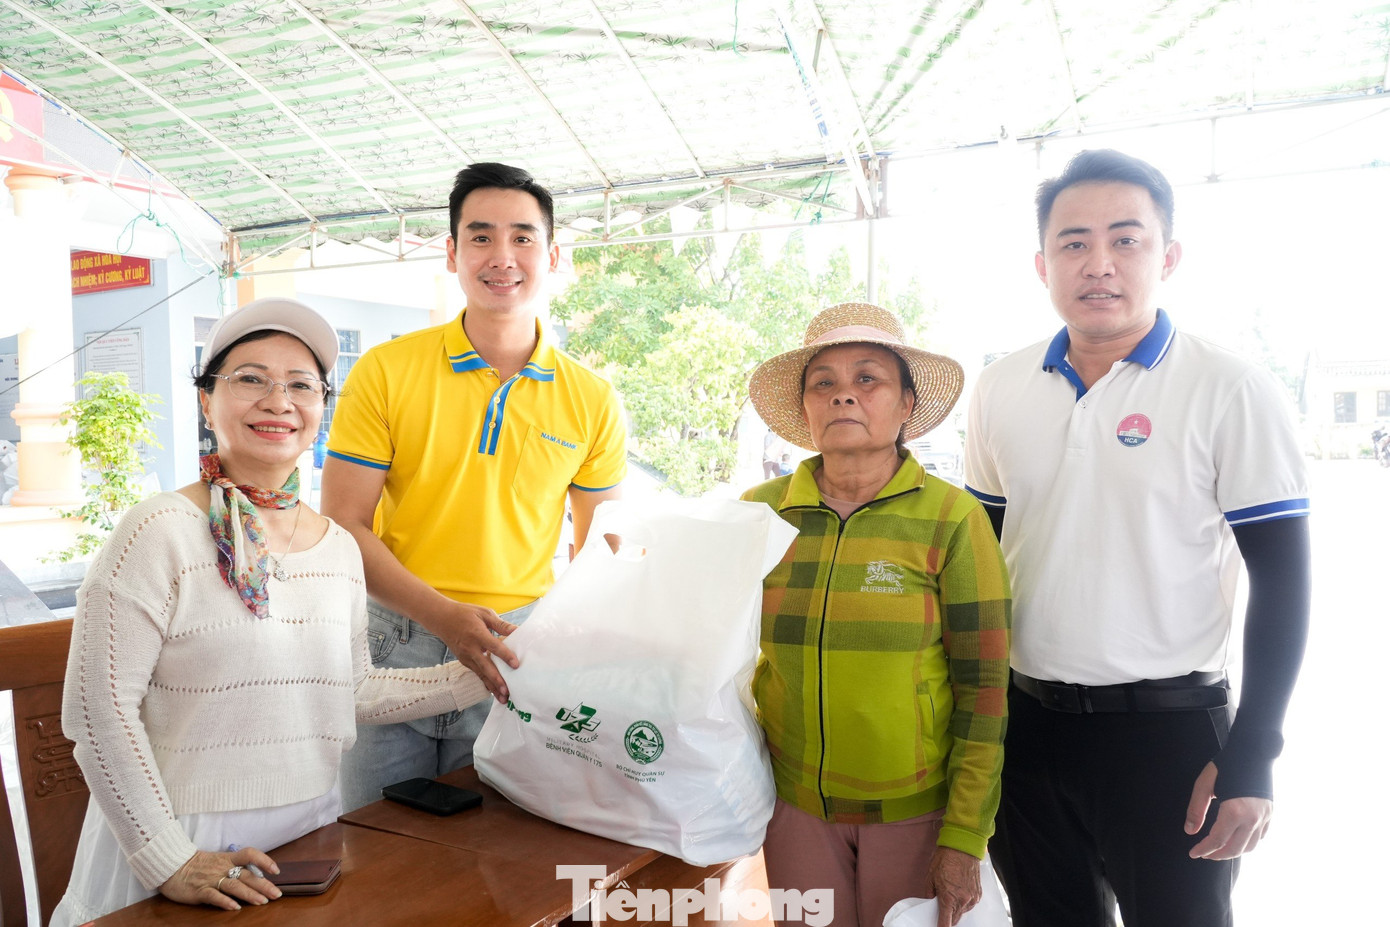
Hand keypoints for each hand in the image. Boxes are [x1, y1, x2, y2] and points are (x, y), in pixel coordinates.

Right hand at [158, 848, 280, 909]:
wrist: (171, 866)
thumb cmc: (197, 865)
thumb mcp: (217, 860)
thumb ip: (234, 866)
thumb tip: (255, 875)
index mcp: (227, 858)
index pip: (250, 854)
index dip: (264, 860)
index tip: (276, 870)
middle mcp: (222, 868)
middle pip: (247, 875)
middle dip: (264, 885)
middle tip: (277, 894)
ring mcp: (211, 879)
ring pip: (234, 885)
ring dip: (250, 894)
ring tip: (263, 901)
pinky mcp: (199, 891)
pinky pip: (214, 896)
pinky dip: (225, 901)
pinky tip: (236, 907)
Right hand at [432, 600, 519, 701]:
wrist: (441, 619)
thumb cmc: (465, 614)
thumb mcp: (484, 614)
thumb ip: (501, 625)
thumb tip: (518, 631)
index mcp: (477, 634)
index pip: (493, 647)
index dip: (505, 656)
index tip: (516, 665)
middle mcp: (470, 648)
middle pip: (485, 667)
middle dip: (496, 680)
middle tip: (507, 691)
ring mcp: (465, 656)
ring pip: (481, 674)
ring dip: (492, 686)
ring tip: (502, 698)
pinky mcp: (464, 661)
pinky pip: (477, 673)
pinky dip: (485, 682)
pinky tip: (494, 690)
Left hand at [924, 846, 981, 926]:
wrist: (962, 847)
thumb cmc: (945, 860)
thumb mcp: (930, 877)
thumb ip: (929, 894)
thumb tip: (930, 903)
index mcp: (949, 899)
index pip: (945, 923)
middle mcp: (963, 901)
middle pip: (955, 919)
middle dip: (948, 917)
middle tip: (942, 907)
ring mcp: (972, 898)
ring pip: (963, 912)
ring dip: (956, 908)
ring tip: (951, 894)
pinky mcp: (978, 893)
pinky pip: (970, 904)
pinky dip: (964, 902)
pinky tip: (959, 891)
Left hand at [1185, 761, 1273, 859]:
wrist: (1254, 751)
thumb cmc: (1226, 765)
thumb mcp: (1204, 784)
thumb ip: (1196, 809)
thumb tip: (1190, 831)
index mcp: (1235, 811)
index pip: (1217, 840)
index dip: (1204, 849)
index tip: (1193, 853)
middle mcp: (1253, 818)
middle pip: (1234, 849)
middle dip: (1217, 855)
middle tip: (1204, 853)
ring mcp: (1264, 817)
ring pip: (1250, 847)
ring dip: (1233, 852)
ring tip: (1219, 849)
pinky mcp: (1270, 814)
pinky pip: (1260, 837)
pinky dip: (1248, 843)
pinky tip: (1237, 839)